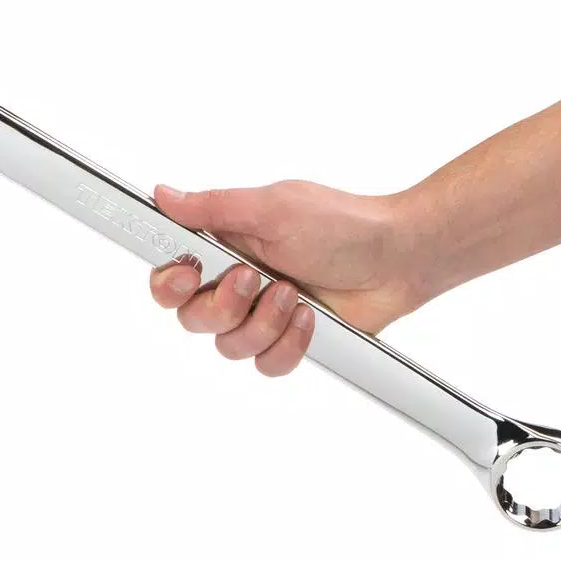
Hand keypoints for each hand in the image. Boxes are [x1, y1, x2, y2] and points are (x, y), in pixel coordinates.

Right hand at [148, 181, 417, 375]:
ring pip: (229, 347)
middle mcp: (235, 283)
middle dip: (224, 305)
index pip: (171, 277)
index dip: (169, 285)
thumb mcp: (271, 207)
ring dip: (263, 322)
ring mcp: (261, 315)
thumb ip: (212, 207)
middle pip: (192, 319)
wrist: (397, 258)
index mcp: (223, 246)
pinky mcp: (287, 341)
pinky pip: (265, 365)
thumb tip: (163, 195)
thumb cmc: (342, 224)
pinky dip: (288, 343)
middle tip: (253, 279)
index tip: (188, 277)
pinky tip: (309, 318)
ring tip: (293, 293)